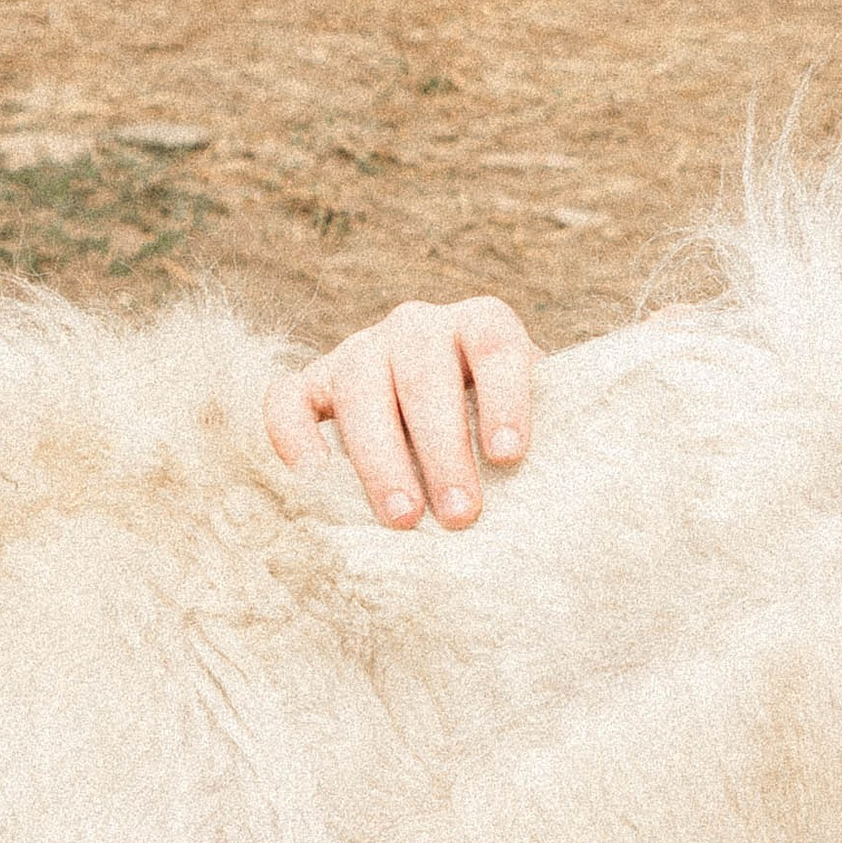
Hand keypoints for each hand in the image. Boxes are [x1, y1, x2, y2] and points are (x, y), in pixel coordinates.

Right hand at [264, 297, 537, 528]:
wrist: (442, 421)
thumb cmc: (496, 433)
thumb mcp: (529, 423)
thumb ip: (545, 440)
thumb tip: (554, 502)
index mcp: (480, 323)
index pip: (495, 344)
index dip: (505, 397)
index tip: (509, 457)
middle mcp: (418, 327)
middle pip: (425, 377)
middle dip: (444, 451)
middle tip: (461, 515)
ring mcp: (360, 350)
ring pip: (361, 388)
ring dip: (382, 458)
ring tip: (403, 519)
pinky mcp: (311, 383)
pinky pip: (287, 399)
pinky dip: (293, 435)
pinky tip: (314, 479)